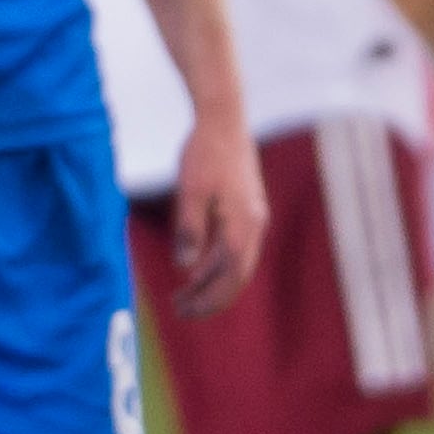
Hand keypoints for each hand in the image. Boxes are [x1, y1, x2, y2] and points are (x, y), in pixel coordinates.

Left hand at [165, 113, 267, 316]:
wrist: (223, 122)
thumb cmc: (204, 154)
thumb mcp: (190, 192)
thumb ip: (189, 230)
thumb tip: (184, 267)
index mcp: (243, 226)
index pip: (228, 276)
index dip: (207, 298)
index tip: (184, 311)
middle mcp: (253, 226)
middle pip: (235, 276)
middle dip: (209, 298)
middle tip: (180, 311)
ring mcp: (252, 219)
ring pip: (234, 263)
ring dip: (210, 283)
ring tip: (182, 296)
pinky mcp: (245, 211)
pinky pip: (232, 248)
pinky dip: (214, 264)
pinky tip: (195, 271)